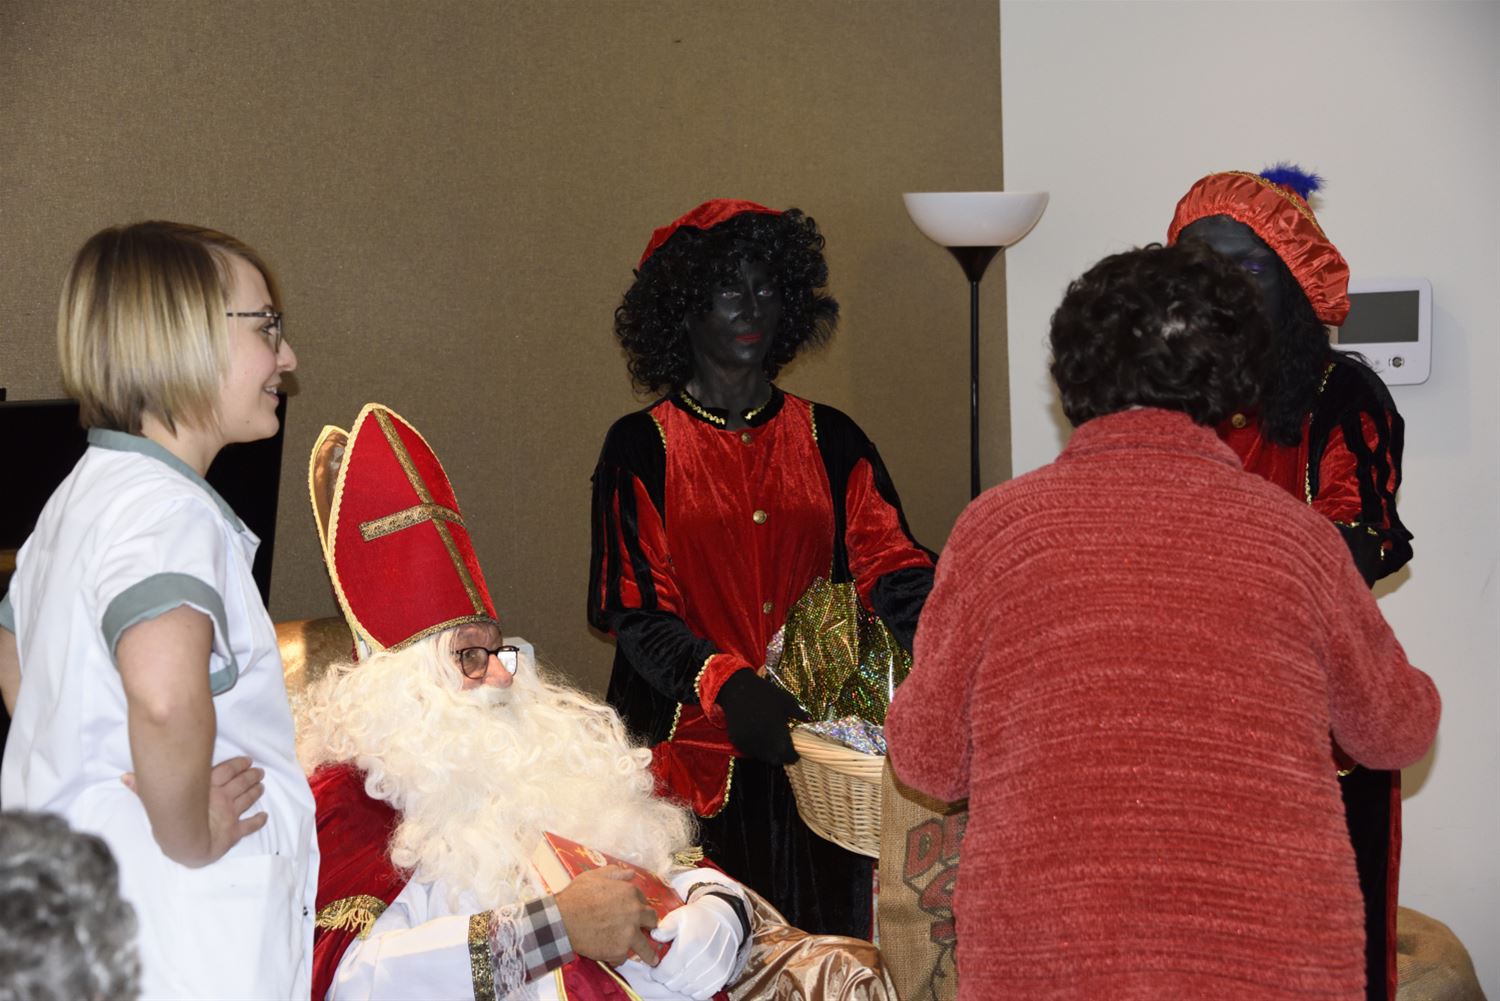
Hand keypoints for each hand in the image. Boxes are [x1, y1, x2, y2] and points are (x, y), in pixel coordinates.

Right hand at [123, 755, 266, 867]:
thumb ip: (142, 787)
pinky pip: (250, 826)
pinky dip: (259, 821)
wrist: (186, 842)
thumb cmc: (171, 817)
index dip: (239, 764)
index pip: (227, 770)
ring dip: (256, 791)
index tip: (248, 760)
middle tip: (260, 771)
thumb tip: (123, 777)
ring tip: (262, 785)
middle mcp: (222, 798)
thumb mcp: (157, 798)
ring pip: (248, 799)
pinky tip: (265, 816)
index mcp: (207, 787)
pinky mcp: (234, 832)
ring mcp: (230, 814)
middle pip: (241, 782)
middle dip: (251, 776)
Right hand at [555, 866, 659, 966]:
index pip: (643, 901)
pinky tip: (612, 956)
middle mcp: (635, 912)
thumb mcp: (594, 876)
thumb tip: (630, 874)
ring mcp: (629, 933)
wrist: (563, 920)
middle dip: (649, 926)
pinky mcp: (620, 951)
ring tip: (653, 959)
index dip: (639, 906)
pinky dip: (618, 957)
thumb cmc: (576, 896)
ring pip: (645, 946)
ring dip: (649, 953)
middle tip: (648, 931)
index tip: (636, 913)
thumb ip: (615, 874)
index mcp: (630, 893)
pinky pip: (624, 957)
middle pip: (651, 921)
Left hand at [642, 895, 743, 998]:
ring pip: (687, 990)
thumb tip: (654, 936)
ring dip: (681, 984)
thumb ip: (664, 928)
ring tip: (681, 972)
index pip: (665, 972)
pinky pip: (703, 993)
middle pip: (675, 983)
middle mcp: (702, 959)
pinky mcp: (722, 975)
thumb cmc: (699, 918)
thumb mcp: (679, 916)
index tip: (657, 969)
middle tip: (668, 970)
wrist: (724, 919)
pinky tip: (692, 978)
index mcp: (689, 944)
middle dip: (667, 978)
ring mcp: (713, 969)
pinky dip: (695, 990)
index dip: (657, 973)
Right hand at [715, 670, 808, 764]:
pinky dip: (756, 747)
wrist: (737, 689)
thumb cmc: (766, 693)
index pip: (789, 756)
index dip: (794, 755)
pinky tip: (759, 735)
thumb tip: (810, 721)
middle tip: (785, 746)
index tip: (797, 750)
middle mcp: (762, 744)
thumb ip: (799, 713)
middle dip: (782, 755)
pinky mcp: (737, 741)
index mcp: (777, 735)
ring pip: (762, 756)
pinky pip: (750, 750)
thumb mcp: (787, 700)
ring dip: (769, 752)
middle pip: (775, 760)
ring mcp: (748, 744)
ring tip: (772, 740)